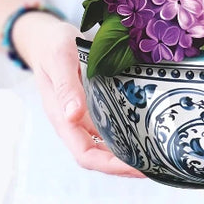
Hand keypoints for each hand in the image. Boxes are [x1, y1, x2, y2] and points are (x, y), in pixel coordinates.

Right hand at [13, 13, 144, 177]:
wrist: (46, 37)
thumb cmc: (52, 45)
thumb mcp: (59, 58)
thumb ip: (66, 86)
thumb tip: (73, 116)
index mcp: (62, 117)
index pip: (85, 154)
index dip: (111, 165)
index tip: (137, 167)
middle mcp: (73, 121)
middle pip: (99, 154)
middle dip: (126, 163)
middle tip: (157, 163)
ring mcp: (84, 113)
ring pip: (107, 141)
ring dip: (129, 150)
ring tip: (157, 151)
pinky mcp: (94, 103)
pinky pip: (111, 122)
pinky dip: (128, 129)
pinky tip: (147, 126)